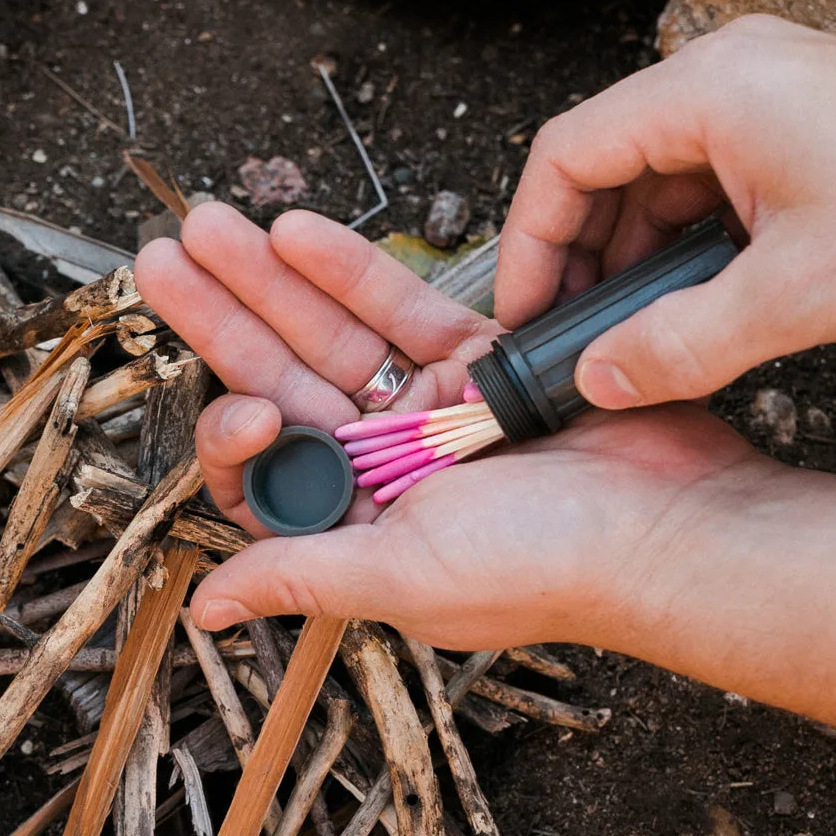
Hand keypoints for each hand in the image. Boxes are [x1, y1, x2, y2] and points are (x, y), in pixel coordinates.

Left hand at [135, 201, 760, 648]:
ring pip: (328, 334)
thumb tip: (207, 609)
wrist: (669, 526)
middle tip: (165, 259)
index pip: (260, 470)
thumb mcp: (400, 578)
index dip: (231, 431)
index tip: (243, 411)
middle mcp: (379, 466)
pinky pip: (399, 309)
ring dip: (269, 279)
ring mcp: (424, 410)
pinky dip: (351, 272)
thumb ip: (297, 576)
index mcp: (351, 523)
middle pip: (279, 380)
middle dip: (222, 318)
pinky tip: (298, 235)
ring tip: (209, 227)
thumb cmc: (546, 570)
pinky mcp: (474, 363)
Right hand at [496, 14, 835, 411]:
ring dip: (623, 263)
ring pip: (647, 186)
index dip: (527, 240)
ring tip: (617, 334)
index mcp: (711, 91)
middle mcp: (726, 83)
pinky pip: (698, 195)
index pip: (566, 156)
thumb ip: (682, 346)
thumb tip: (600, 382)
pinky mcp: (787, 141)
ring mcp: (758, 108)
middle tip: (566, 337)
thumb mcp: (799, 293)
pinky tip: (677, 309)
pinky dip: (674, 255)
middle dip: (575, 258)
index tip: (522, 313)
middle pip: (600, 169)